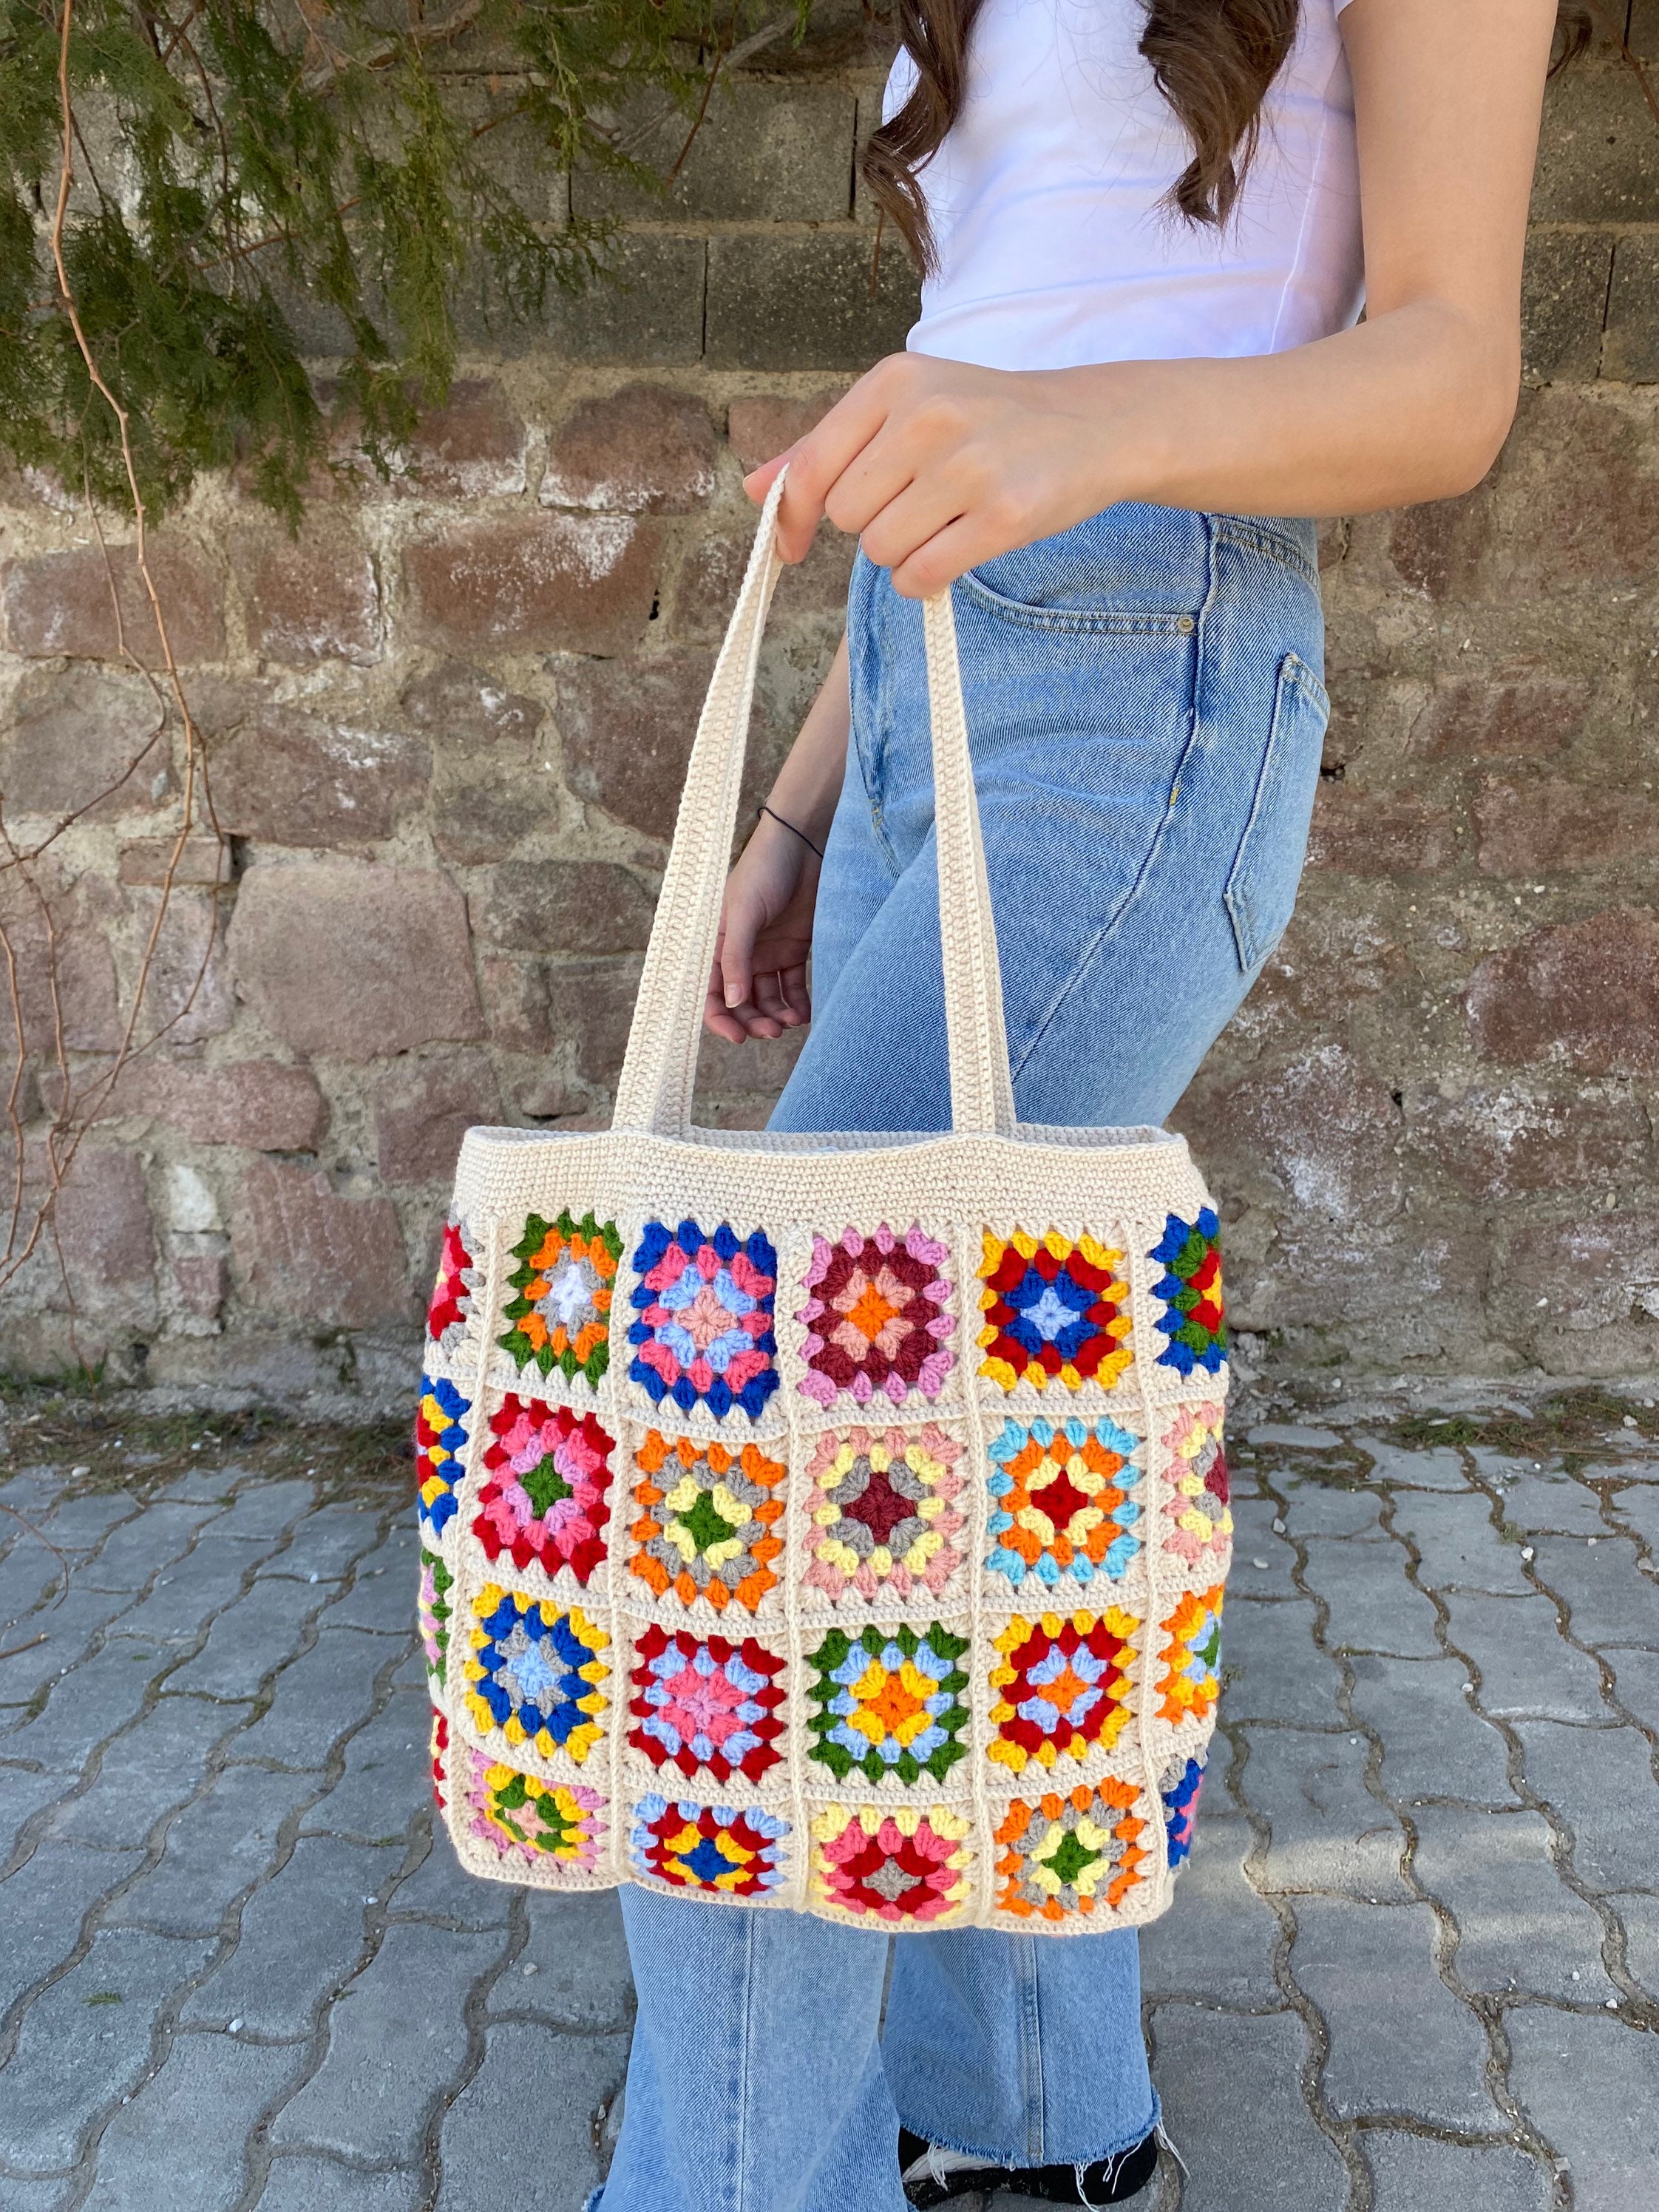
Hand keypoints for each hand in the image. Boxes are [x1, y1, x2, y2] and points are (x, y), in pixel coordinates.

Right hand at [704, 814, 819, 1044]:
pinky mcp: (795, 949)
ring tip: (792, 1023)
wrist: (803, 845)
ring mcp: (768, 953)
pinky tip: (804, 1013)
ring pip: (768, 999)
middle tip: (773, 1032)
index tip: (739, 1039)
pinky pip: (793, 985)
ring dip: (777, 1016)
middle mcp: (741, 954)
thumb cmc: (764, 870)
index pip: (711, 993)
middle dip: (754, 1021)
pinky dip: (797, 1003)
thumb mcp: (744, 913)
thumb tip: (731, 1001)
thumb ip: (736, 957)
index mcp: (717, 945)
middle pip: (741, 1002)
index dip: (721, 1020)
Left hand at [743, 352, 1131, 598]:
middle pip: (847, 516)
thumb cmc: (987, 421)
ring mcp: (968, 465)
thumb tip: (755, 492)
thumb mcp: (905, 409)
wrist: (1092, 424)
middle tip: (918, 506)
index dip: (793, 518)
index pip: (812, 467)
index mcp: (895, 381)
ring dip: (903, 554)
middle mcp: (928, 416)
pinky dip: (926, 580)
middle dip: (871, 526)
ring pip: (881, 550)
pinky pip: (922, 575)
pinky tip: (954, 552)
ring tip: (945, 522)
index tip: (794, 547)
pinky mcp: (1004, 515)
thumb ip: (827, 448)